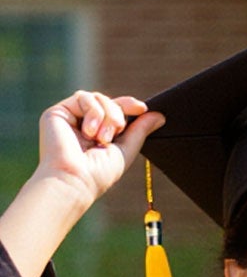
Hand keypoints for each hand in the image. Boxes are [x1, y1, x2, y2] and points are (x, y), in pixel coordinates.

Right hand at [33, 92, 159, 210]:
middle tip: (116, 132)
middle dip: (118, 114)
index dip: (128, 105)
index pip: (115, 110)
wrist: (75, 179)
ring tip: (102, 138)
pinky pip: (83, 97)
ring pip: (97, 98)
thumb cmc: (99, 173)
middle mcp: (83, 124)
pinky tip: (89, 132)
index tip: (142, 108)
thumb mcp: (126, 150)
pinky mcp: (57, 112)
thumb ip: (140, 131)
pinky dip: (93, 112)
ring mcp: (70, 117)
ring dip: (107, 115)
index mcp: (98, 133)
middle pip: (108, 101)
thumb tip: (159, 115)